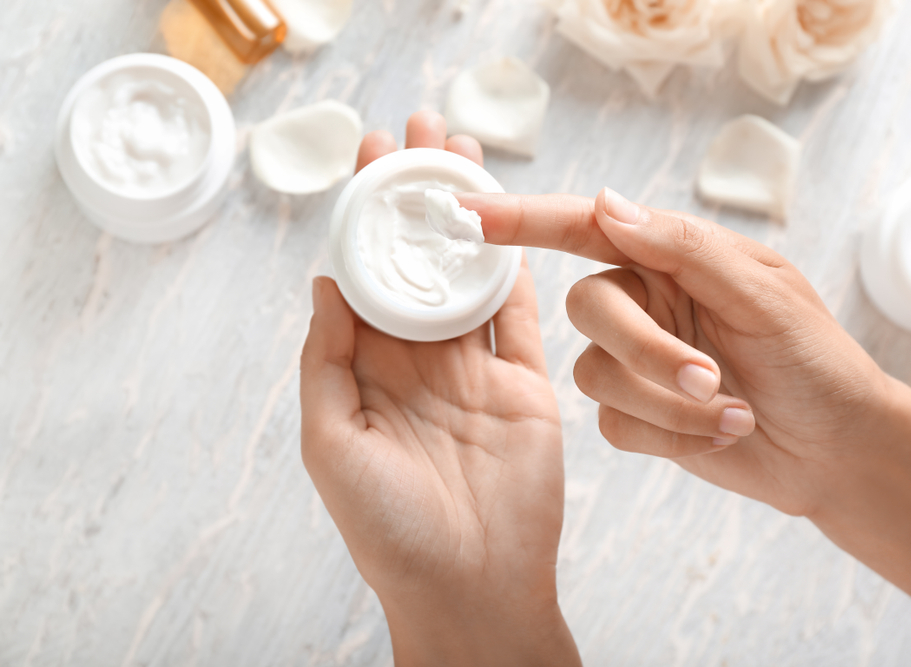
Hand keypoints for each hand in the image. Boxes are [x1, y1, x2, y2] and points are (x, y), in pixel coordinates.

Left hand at [300, 112, 579, 666]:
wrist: (470, 587)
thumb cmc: (388, 530)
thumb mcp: (330, 443)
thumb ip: (326, 361)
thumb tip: (324, 281)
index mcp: (370, 372)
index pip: (367, 276)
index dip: (367, 215)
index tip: (369, 158)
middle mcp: (423, 362)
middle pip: (420, 260)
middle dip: (420, 197)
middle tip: (422, 132)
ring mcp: (477, 370)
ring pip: (471, 274)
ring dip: (471, 216)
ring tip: (468, 153)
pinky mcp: (527, 384)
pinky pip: (520, 315)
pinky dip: (517, 266)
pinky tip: (513, 220)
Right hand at [464, 188, 910, 659]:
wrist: (835, 447)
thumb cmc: (815, 359)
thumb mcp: (763, 292)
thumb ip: (683, 247)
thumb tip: (607, 203)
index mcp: (670, 258)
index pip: (585, 228)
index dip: (524, 219)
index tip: (469, 215)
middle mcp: (644, 303)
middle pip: (589, 308)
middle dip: (645, 349)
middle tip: (708, 377)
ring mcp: (635, 363)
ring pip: (598, 376)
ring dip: (670, 403)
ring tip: (735, 413)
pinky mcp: (635, 417)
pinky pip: (615, 426)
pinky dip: (674, 435)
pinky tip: (725, 433)